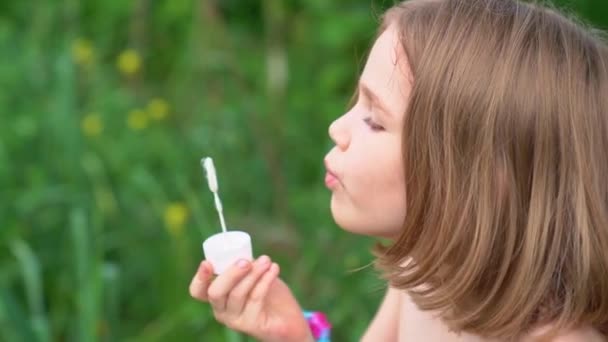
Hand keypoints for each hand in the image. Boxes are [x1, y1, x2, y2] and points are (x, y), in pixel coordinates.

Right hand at [189, 255, 314, 341]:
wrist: (288, 316)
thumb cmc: (267, 292)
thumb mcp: (253, 274)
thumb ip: (244, 264)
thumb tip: (241, 251)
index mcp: (216, 296)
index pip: (198, 290)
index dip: (199, 277)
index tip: (207, 262)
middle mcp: (221, 310)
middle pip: (215, 292)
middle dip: (230, 273)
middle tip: (246, 261)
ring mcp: (235, 320)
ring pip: (237, 294)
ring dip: (253, 274)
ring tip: (266, 261)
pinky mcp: (251, 325)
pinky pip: (255, 298)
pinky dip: (265, 280)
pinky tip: (274, 269)